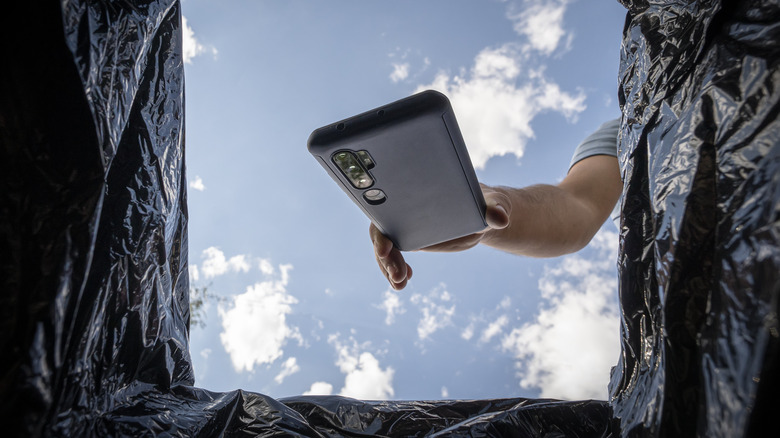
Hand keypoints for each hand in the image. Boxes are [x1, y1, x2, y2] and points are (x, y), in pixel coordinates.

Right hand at [369, 185, 510, 289]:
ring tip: (400, 285)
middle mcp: (408, 209)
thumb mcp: (495, 204)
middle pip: (382, 232)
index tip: (386, 249)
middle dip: (385, 257)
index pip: (388, 210)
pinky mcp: (412, 239)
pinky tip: (405, 281)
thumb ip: (496, 209)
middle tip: (398, 276)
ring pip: (385, 247)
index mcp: (420, 195)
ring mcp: (407, 225)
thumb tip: (500, 218)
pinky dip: (395, 270)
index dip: (381, 230)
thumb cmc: (489, 202)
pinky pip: (395, 256)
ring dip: (388, 268)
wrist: (488, 214)